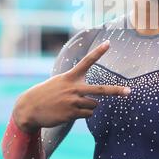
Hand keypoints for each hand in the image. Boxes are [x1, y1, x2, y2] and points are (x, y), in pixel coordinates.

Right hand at [13, 40, 129, 132]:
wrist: (29, 108)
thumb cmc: (46, 94)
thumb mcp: (59, 82)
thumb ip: (75, 85)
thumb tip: (93, 99)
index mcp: (71, 76)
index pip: (87, 61)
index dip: (98, 52)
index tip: (109, 43)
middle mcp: (74, 88)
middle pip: (100, 89)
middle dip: (116, 91)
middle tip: (129, 91)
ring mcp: (74, 101)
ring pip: (94, 105)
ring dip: (88, 106)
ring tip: (73, 105)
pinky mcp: (72, 114)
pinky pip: (88, 115)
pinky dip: (84, 114)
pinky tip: (70, 112)